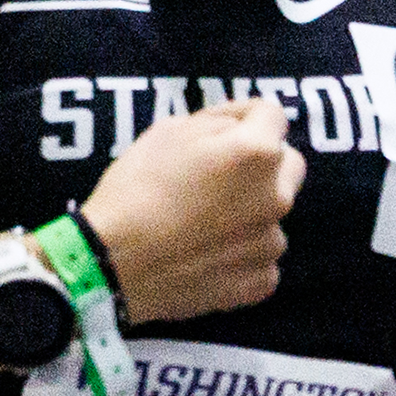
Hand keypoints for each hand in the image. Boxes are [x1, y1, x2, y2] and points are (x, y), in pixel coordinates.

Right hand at [79, 100, 306, 323]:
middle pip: (287, 165)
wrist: (108, 263)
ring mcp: (272, 243)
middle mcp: (278, 196)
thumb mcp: (169, 131)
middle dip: (261, 163)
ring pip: (272, 214)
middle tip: (218, 174)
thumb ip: (217, 122)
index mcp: (258, 153)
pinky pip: (261, 258)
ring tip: (203, 222)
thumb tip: (238, 127)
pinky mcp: (261, 280)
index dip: (244, 115)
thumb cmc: (135, 189)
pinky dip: (242, 255)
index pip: (273, 115)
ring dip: (250, 211)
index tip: (220, 127)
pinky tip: (206, 255)